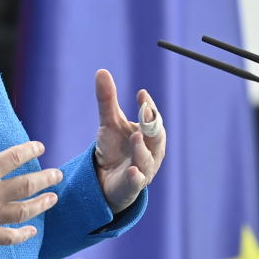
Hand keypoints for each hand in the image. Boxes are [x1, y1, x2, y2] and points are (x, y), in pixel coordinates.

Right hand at [0, 107, 61, 258]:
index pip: (14, 158)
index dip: (30, 150)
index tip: (39, 147)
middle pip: (27, 186)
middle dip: (46, 179)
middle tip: (57, 175)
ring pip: (23, 212)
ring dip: (41, 205)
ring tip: (52, 199)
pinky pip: (6, 237)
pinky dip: (22, 235)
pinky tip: (32, 231)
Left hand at [93, 69, 166, 213]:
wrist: (105, 181)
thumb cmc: (114, 149)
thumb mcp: (109, 123)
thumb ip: (107, 100)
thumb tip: (101, 71)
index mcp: (149, 134)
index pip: (153, 118)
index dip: (149, 106)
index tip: (141, 93)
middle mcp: (151, 152)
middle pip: (156, 137)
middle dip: (151, 125)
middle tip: (144, 111)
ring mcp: (143, 170)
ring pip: (146, 159)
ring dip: (142, 148)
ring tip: (135, 136)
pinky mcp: (131, 187)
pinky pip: (136, 182)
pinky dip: (136, 177)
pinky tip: (132, 171)